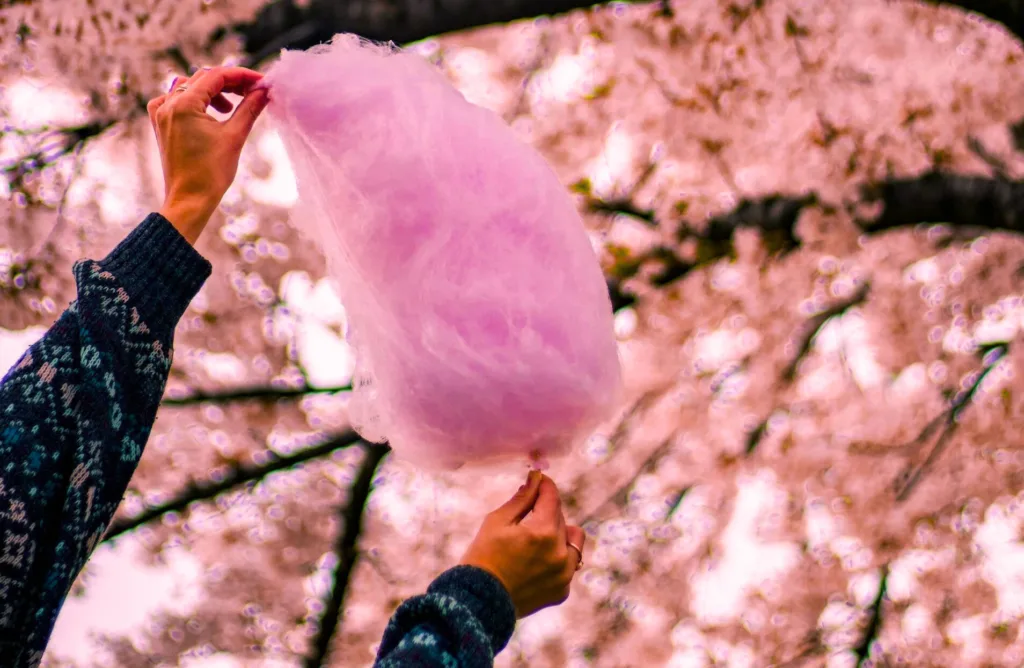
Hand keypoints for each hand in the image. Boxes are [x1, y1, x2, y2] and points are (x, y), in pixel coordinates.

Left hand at [147, 66, 269, 244]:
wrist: (190, 200)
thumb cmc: (211, 173)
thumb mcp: (235, 136)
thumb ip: (250, 108)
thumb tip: (264, 91)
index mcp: (184, 105)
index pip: (216, 76)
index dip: (242, 76)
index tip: (261, 82)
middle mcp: (168, 105)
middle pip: (203, 79)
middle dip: (230, 83)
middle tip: (253, 92)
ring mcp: (161, 115)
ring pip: (188, 87)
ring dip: (212, 91)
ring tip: (230, 108)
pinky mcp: (161, 126)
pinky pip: (174, 101)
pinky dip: (193, 101)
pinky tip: (206, 112)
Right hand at [460, 471, 585, 618]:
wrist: (479, 602)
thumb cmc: (483, 557)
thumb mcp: (497, 521)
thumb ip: (522, 499)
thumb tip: (535, 478)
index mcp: (543, 532)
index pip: (552, 497)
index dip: (545, 485)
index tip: (539, 479)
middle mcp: (559, 553)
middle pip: (560, 517)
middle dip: (545, 510)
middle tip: (526, 514)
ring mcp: (564, 574)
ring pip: (573, 540)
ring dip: (559, 533)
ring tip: (538, 538)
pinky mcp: (562, 591)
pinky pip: (568, 564)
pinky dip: (557, 558)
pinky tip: (536, 562)